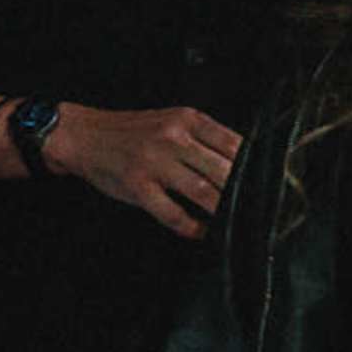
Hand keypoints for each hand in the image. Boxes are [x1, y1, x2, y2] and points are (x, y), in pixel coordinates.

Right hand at [47, 103, 243, 239]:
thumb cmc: (131, 132)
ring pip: (202, 192)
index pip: (235, 143)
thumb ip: (202, 137)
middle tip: (257, 209)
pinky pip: (171, 213)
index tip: (268, 183)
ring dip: (221, 211)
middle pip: (223, 169)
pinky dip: (191, 226)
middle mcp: (172, 138)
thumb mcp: (170, 121)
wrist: (83, 136)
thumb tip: (242, 163)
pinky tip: (200, 232)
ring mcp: (154, 163)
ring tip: (234, 223)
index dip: (255, 166)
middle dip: (243, 192)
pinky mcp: (137, 187)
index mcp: (187, 119)